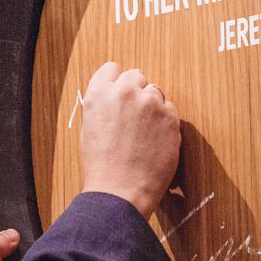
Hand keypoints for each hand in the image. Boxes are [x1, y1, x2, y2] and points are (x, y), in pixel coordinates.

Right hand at [79, 62, 180, 218]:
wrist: (119, 192)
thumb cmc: (101, 167)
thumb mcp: (89, 128)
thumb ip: (103, 105)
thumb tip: (116, 98)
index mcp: (98, 93)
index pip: (112, 69)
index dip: (117, 82)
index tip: (121, 95)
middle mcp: (124, 92)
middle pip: (137, 76)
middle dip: (137, 92)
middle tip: (135, 117)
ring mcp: (149, 102)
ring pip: (156, 93)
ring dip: (153, 107)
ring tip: (145, 134)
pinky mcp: (170, 116)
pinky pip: (171, 109)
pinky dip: (166, 122)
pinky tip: (156, 141)